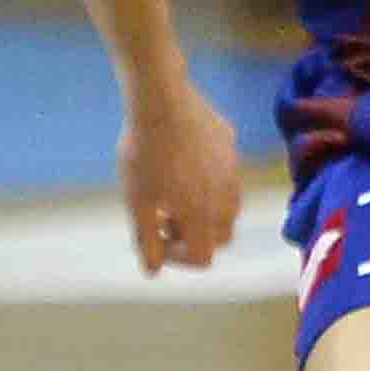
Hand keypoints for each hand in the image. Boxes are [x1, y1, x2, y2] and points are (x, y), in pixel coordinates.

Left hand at [120, 80, 242, 276]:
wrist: (161, 99)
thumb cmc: (144, 153)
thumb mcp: (136, 202)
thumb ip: (146, 240)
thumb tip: (153, 272)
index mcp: (202, 216)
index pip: (202, 258)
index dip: (177, 257)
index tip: (155, 239)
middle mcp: (226, 199)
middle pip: (221, 236)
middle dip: (195, 234)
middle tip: (165, 217)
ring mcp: (233, 171)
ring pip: (228, 206)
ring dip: (205, 210)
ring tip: (174, 192)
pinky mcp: (231, 146)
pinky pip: (226, 173)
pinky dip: (209, 180)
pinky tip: (182, 161)